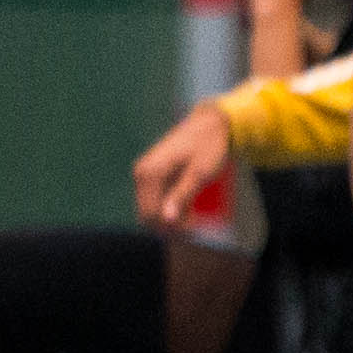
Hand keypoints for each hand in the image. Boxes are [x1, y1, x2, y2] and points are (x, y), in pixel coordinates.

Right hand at [130, 97, 236, 227]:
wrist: (211, 123)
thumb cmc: (209, 146)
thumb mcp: (200, 173)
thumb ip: (182, 195)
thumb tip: (166, 220)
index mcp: (150, 174)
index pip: (151, 214)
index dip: (171, 229)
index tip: (195, 229)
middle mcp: (141, 173)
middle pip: (148, 214)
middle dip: (169, 226)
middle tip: (197, 227)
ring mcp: (145, 173)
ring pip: (151, 208)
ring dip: (169, 219)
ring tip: (195, 221)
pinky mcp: (152, 173)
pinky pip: (155, 199)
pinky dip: (169, 209)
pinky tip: (188, 212)